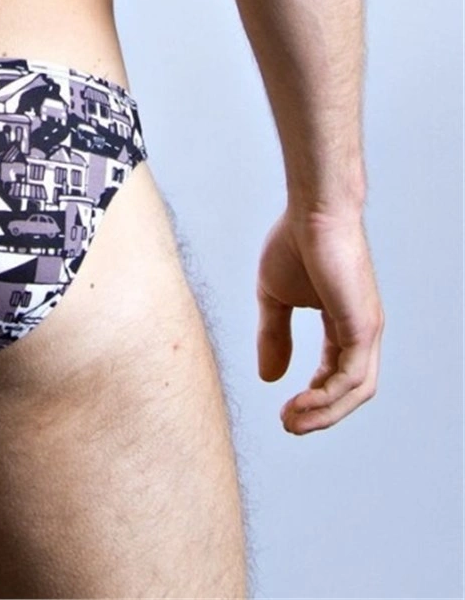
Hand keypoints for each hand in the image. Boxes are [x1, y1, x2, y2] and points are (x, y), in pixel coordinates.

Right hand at [256, 206, 383, 432]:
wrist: (312, 211)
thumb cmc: (295, 242)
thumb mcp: (274, 297)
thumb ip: (274, 336)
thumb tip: (269, 378)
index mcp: (343, 324)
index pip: (336, 373)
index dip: (312, 397)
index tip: (285, 410)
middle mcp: (362, 331)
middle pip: (350, 391)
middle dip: (320, 414)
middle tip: (289, 425)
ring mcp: (367, 330)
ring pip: (355, 390)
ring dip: (324, 413)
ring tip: (292, 421)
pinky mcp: (364, 326)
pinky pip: (351, 376)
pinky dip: (328, 396)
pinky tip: (303, 402)